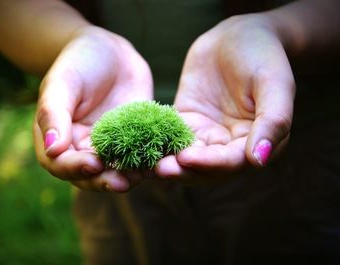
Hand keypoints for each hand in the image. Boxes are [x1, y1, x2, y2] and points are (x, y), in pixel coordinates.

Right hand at [33, 26, 152, 191]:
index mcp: (60, 140)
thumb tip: (52, 149)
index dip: (75, 169)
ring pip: (117, 170)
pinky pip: (140, 154)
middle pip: (91, 176)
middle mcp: (84, 148)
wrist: (110, 52)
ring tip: (141, 176)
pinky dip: (148, 160)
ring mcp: (111, 146)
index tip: (92, 165)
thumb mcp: (62, 83)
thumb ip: (53, 114)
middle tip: (121, 183)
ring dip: (128, 176)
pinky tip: (159, 161)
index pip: (61, 164)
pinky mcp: (135, 139)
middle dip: (105, 181)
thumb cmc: (78, 63)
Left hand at [156, 14, 294, 182]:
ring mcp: (206, 133)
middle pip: (205, 167)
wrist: (239, 37)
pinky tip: (139, 142)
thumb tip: (259, 160)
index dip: (211, 164)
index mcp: (254, 142)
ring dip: (167, 161)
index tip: (187, 159)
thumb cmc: (263, 56)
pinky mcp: (186, 121)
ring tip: (147, 163)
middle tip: (160, 169)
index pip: (232, 162)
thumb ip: (273, 121)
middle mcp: (229, 144)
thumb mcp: (275, 84)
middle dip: (183, 170)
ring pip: (185, 155)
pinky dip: (156, 140)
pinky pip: (170, 134)